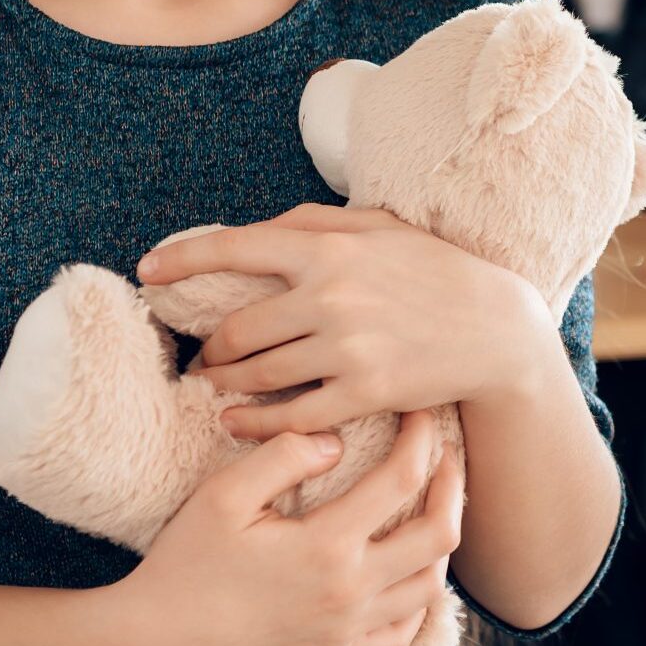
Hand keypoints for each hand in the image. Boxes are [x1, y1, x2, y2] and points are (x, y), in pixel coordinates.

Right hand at [110, 411, 465, 645]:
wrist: (162, 635)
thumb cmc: (187, 559)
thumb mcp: (224, 493)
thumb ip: (284, 456)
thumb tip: (336, 441)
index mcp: (326, 545)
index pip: (402, 479)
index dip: (422, 437)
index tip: (421, 412)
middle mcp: (350, 591)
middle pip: (439, 535)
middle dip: (453, 484)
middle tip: (446, 454)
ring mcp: (347, 628)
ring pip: (431, 585)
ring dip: (442, 541)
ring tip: (432, 506)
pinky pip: (403, 632)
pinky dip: (419, 601)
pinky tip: (409, 572)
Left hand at [138, 204, 563, 438]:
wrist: (498, 329)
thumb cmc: (436, 271)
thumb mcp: (380, 227)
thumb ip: (316, 222)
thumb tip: (258, 229)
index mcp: (329, 247)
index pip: (236, 248)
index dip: (182, 259)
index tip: (147, 271)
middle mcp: (330, 294)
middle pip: (237, 327)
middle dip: (210, 347)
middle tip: (200, 357)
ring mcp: (346, 346)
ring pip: (256, 374)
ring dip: (225, 385)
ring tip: (214, 388)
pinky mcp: (364, 392)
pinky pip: (290, 414)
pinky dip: (254, 423)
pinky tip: (237, 423)